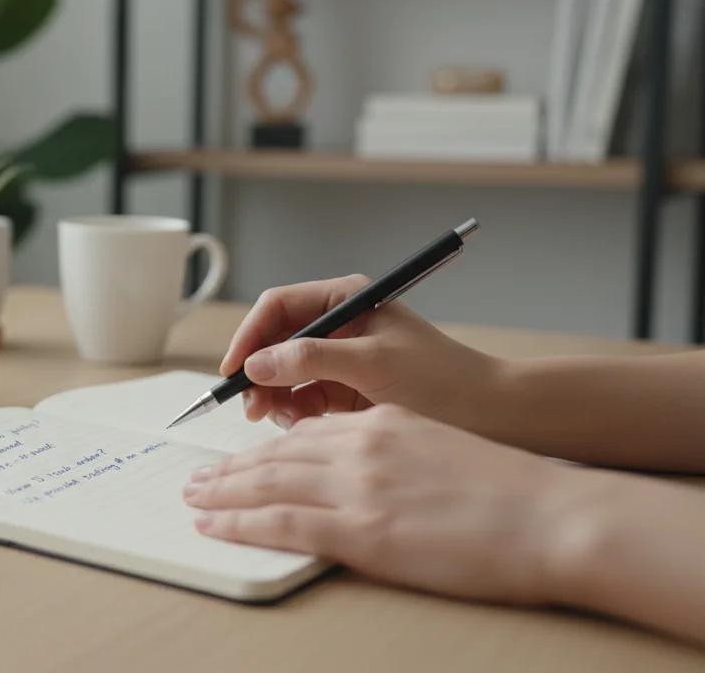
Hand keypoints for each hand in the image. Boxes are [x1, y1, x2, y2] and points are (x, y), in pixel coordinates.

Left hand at [183, 405, 603, 604]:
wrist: (553, 517)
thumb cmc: (513, 492)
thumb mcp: (442, 448)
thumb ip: (393, 451)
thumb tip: (361, 469)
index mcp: (384, 423)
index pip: (309, 431)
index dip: (269, 446)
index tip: (245, 459)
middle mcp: (363, 446)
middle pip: (277, 453)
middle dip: (231, 466)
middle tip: (198, 476)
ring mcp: (358, 486)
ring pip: (267, 481)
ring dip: (221, 490)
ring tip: (193, 496)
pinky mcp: (362, 529)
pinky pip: (280, 521)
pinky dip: (237, 521)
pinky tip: (211, 522)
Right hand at [220, 274, 503, 430]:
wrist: (491, 417)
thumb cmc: (445, 380)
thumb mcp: (374, 363)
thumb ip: (312, 358)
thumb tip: (257, 364)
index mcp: (347, 299)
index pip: (278, 307)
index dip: (250, 337)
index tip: (234, 370)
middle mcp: (339, 324)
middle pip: (274, 341)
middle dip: (259, 372)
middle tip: (251, 405)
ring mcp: (340, 360)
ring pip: (283, 374)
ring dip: (275, 396)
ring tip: (283, 419)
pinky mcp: (345, 391)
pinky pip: (301, 399)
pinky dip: (294, 413)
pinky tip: (304, 426)